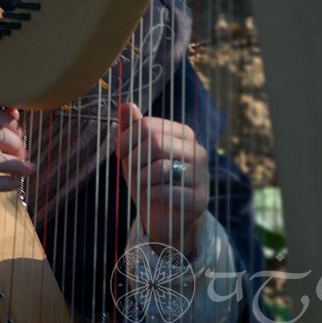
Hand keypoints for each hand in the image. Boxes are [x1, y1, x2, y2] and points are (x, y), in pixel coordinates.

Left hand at [116, 102, 209, 255]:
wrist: (166, 218)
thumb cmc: (149, 178)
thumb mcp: (136, 152)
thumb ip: (131, 128)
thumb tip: (127, 104)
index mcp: (183, 133)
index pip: (148, 124)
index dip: (127, 139)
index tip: (120, 152)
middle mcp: (197, 150)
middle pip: (156, 143)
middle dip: (135, 159)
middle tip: (131, 170)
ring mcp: (201, 175)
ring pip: (161, 168)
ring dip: (142, 178)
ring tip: (141, 184)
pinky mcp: (199, 199)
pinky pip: (167, 192)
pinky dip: (151, 194)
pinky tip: (151, 196)